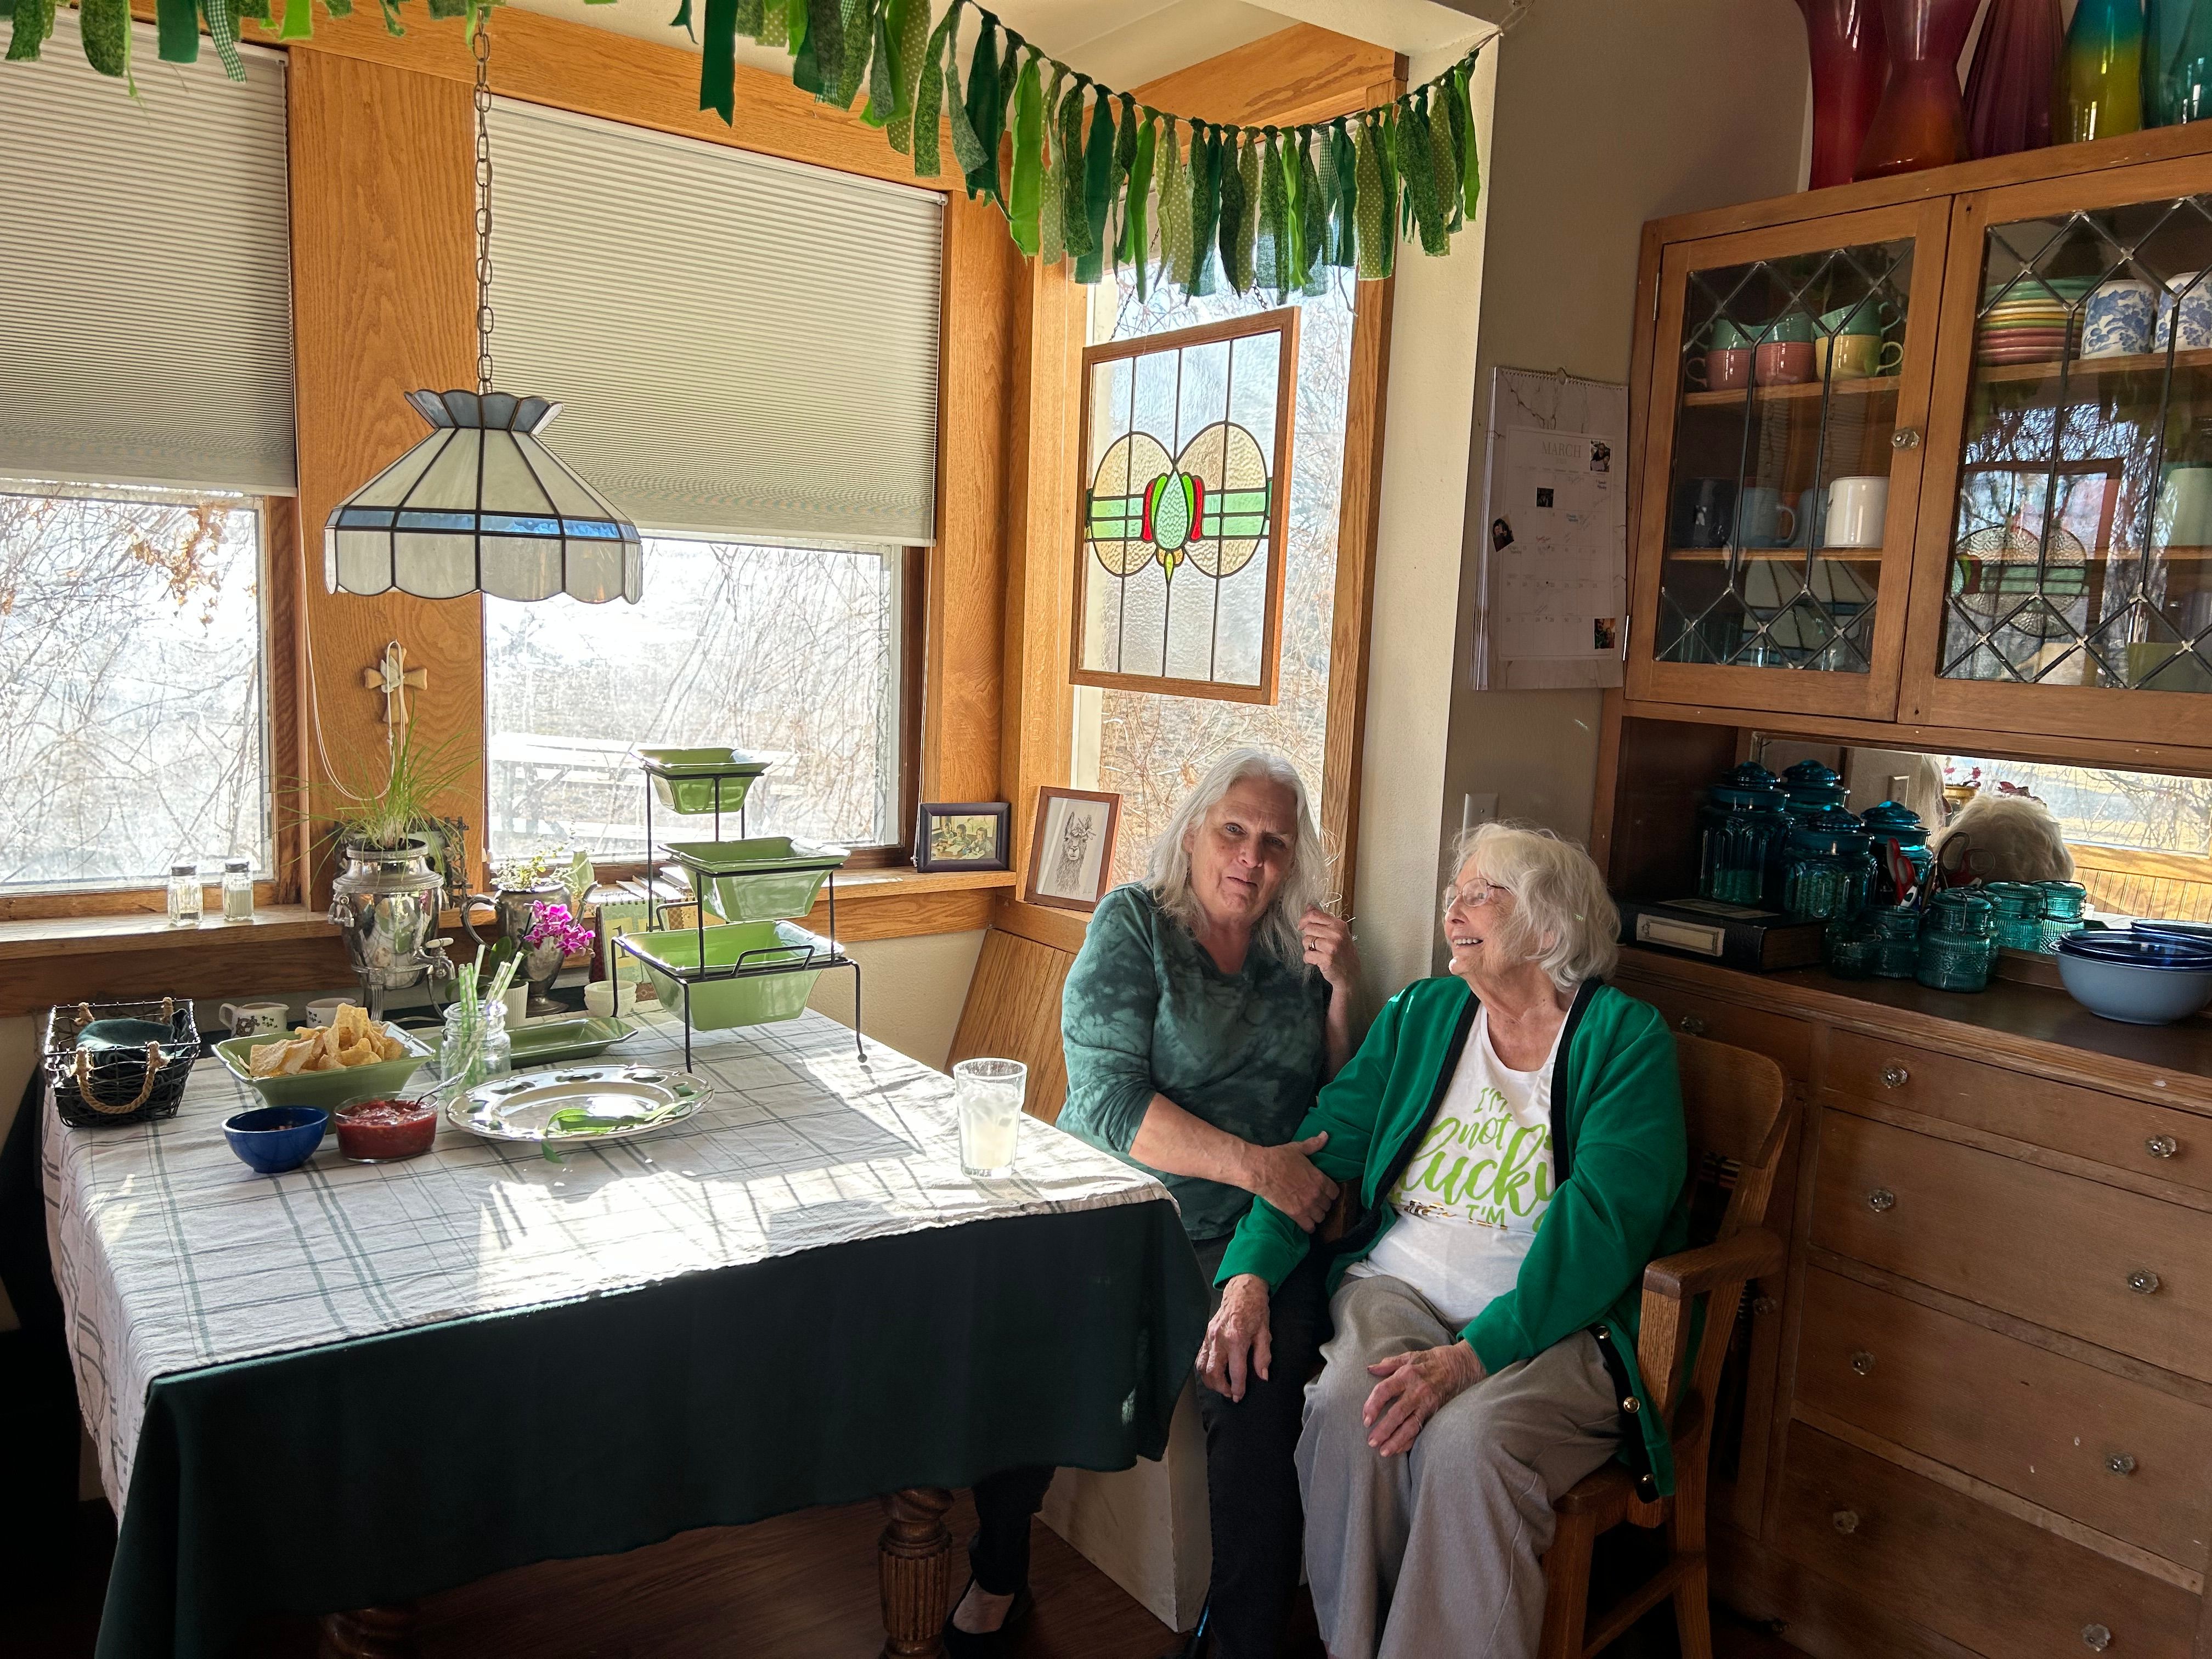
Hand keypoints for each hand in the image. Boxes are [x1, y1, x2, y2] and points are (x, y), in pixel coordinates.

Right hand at [1197, 1274, 1272, 1400]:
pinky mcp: (1205, 1334)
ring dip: (1210, 1381)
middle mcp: (1220, 1339)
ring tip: (1220, 1386)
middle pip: (1213, 1372)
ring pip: (1202, 1366)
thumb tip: (1262, 1376)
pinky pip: (1200, 1356)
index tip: (1239, 1396)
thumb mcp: (1265, 1333)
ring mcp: (1210, 1336)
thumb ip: (1263, 1357)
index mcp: (1237, 1339)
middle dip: (1221, 1388)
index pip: (1236, 1372)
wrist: (1243, 1290)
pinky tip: (1212, 1373)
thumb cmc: (1255, 1310)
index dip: (1237, 1388)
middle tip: (1229, 1394)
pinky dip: (1204, 1368)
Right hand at [1243, 1131, 1335, 1230]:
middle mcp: (1317, 1194)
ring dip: (1316, 1215)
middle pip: (1328, 1206)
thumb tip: (1325, 1135)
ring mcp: (1307, 1205)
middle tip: (1314, 1201)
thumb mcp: (1298, 1148)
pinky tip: (1305, 1221)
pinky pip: (1309, 1227)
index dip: (1330, 1192)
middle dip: (1322, 1204)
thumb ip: (1314, 1144)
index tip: (1324, 1192)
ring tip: (1309, 1211)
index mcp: (1320, 1178)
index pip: (1335, 1192)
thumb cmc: (1279, 1158)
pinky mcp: (1296, 1214)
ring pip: (1321, 1217)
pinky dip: (1308, 1226)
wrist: (1261, 1170)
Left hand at [1300, 907, 1358, 991]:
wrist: (1351, 974)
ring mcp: (1332, 947)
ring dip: (1309, 948)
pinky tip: (1317, 961)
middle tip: (1318, 945)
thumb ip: (1323, 919)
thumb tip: (1309, 906)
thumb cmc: (1343, 953)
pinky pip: (1307, 955)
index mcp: (1339, 925)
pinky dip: (1309, 959)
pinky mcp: (1326, 960)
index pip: (1314, 915)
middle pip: (1308, 928)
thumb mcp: (1337, 932)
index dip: (1304, 919)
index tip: (1301, 926)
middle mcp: (1336, 934)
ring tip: (1319, 953)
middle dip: (1309, 937)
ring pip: (1305, 941)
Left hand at [1362, 1340, 1485, 1455]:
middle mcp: (1417, 1391)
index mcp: (1406, 1375)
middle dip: (1384, 1429)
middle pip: (1397, 1413)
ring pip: (1410, 1426)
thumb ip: (1389, 1364)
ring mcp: (1427, 1404)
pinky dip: (1410, 1441)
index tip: (1365, 1418)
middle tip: (1371, 1441)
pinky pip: (1421, 1430)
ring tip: (1383, 1452)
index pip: (1385, 1390)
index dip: (1373, 1404)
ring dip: (1396, 1440)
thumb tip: (1370, 1369)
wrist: (1459, 1366)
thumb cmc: (1430, 1360)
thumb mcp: (1409, 1356)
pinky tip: (1399, 1449)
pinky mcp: (1435, 1413)